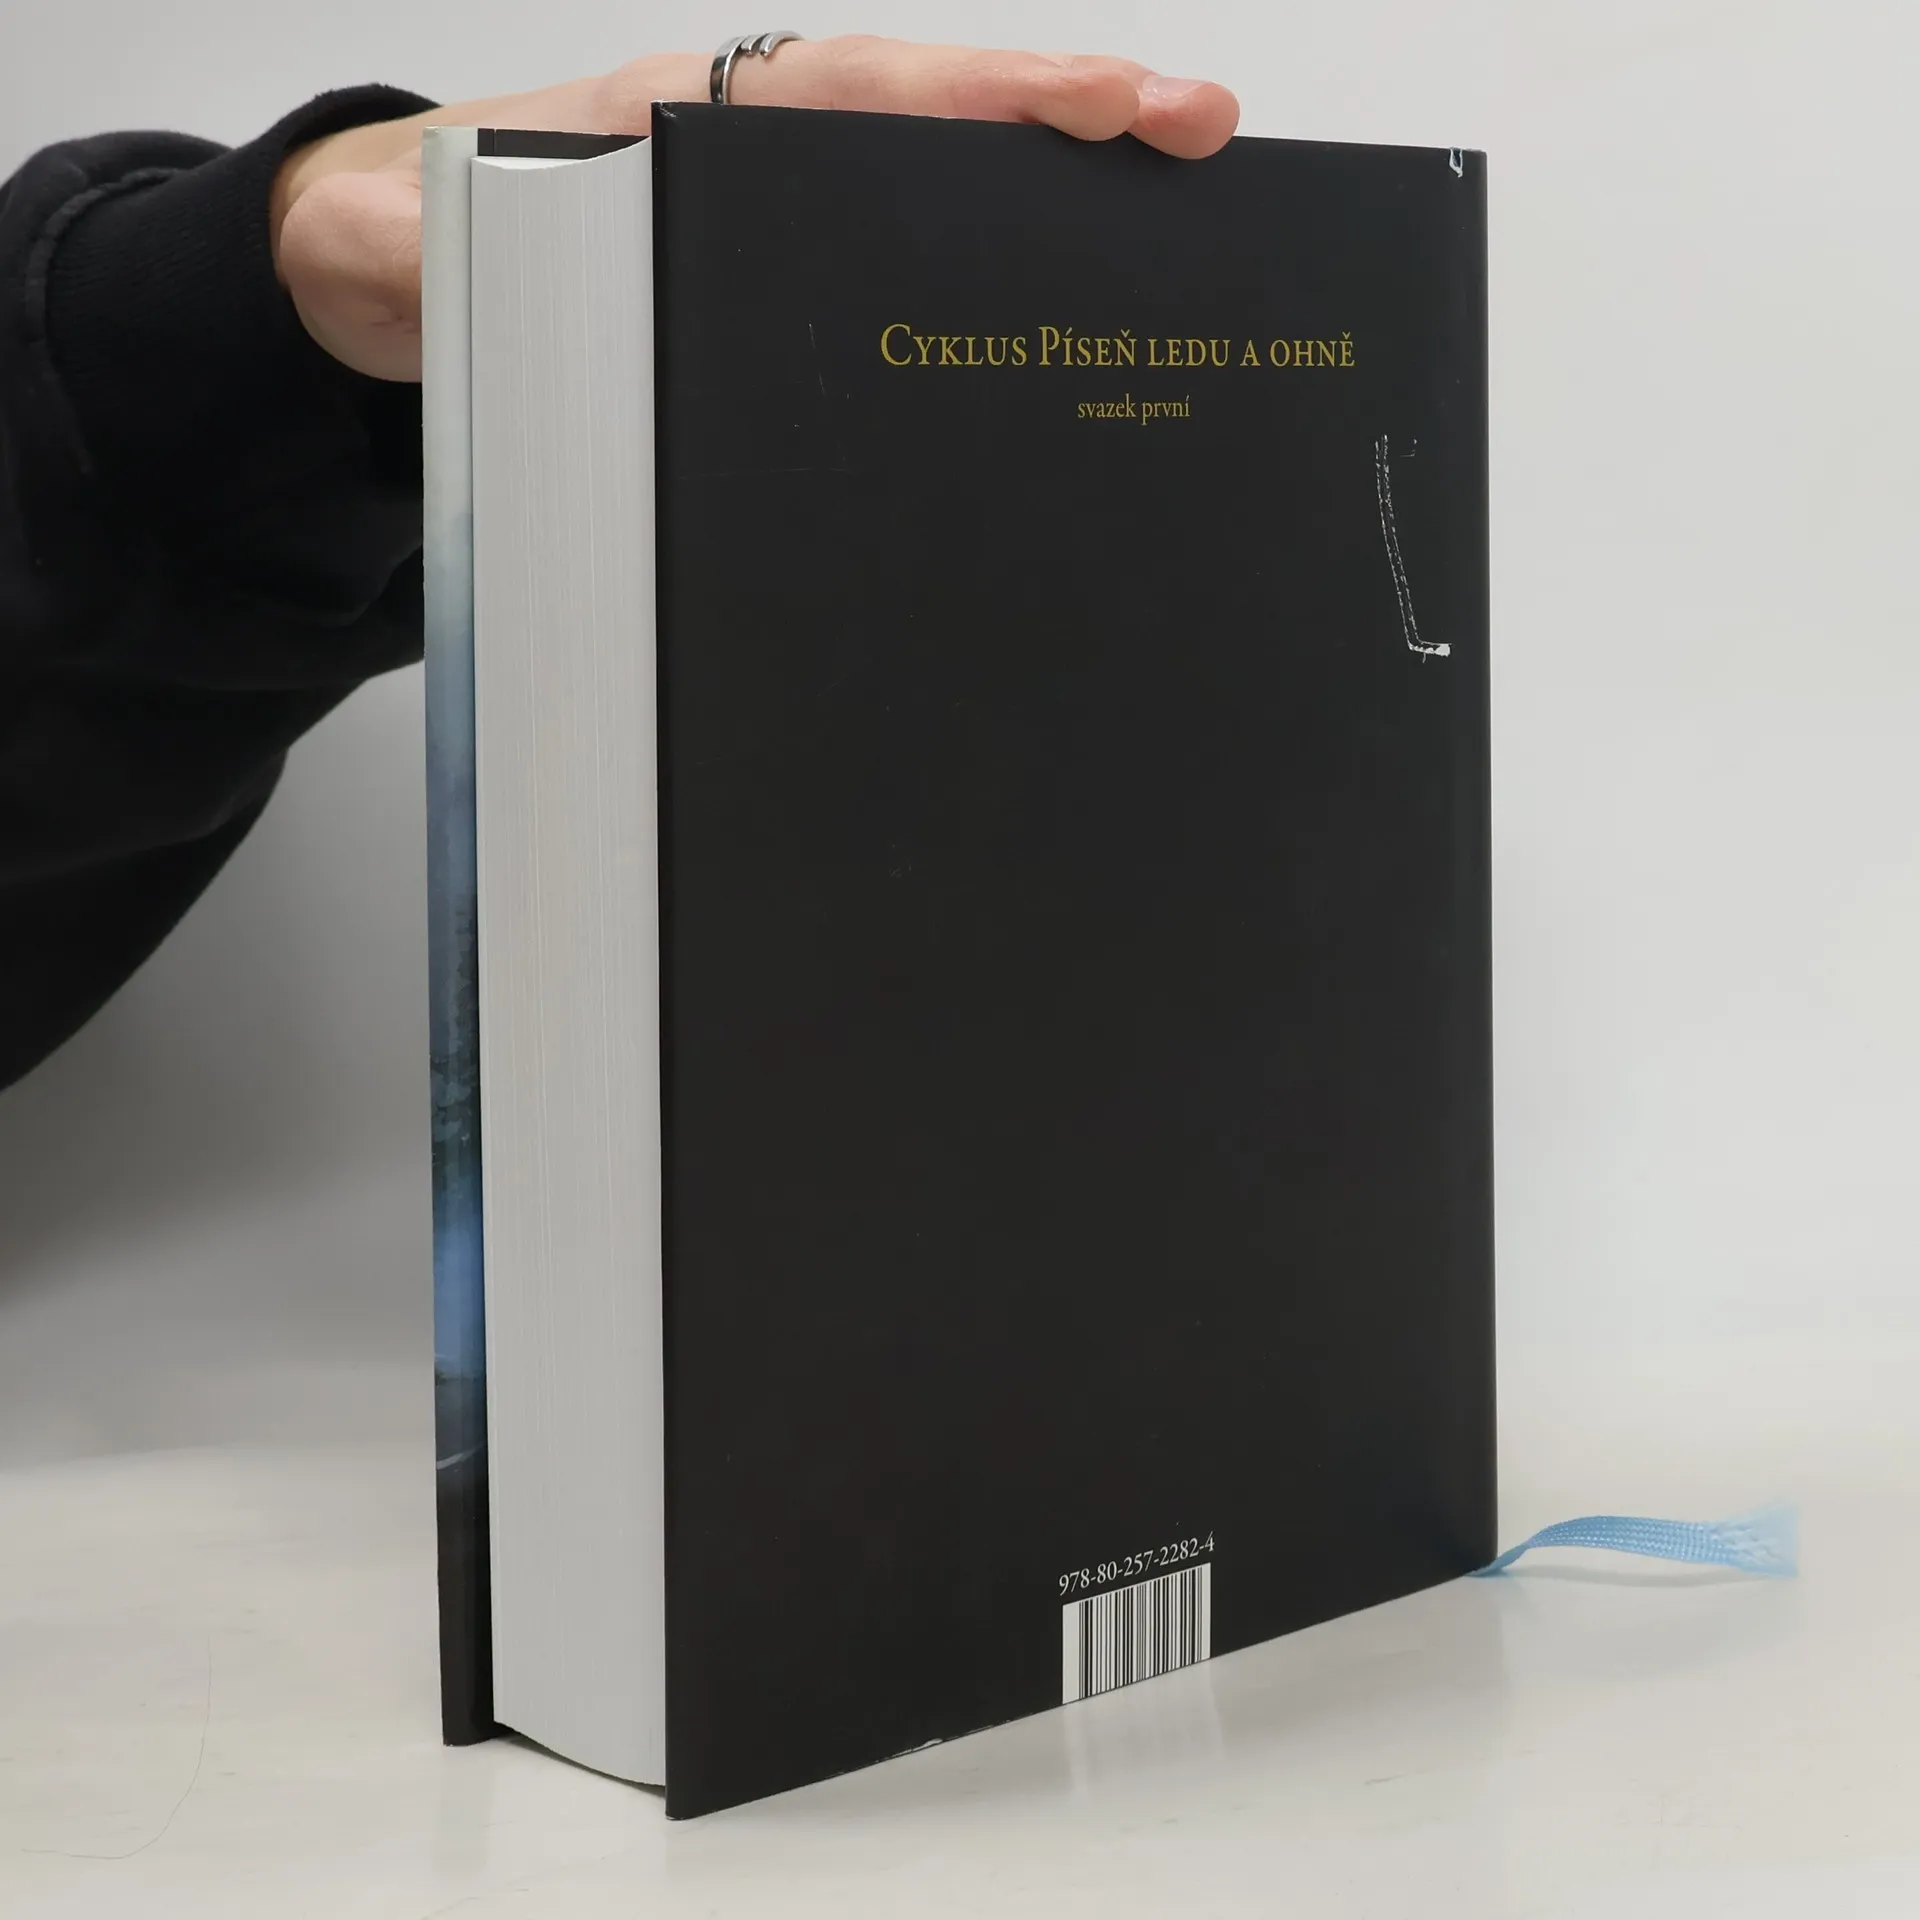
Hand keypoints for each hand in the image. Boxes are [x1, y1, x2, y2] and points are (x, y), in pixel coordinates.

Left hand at [272, 37, 1239, 381]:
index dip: (990, 95)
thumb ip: (438, 243)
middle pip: (940, 123)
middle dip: (1072, 122)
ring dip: (1055, 203)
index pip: (867, 93)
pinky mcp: (780, 280)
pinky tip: (1060, 320)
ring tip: (1185, 232)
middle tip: (1207, 136)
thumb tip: (462, 248)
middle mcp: (758, 152)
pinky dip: (991, 269)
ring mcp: (780, 216)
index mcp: (692, 121)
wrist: (390, 275)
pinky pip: (906, 261)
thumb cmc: (420, 245)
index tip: (1108, 101)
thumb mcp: (412, 244)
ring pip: (938, 189)